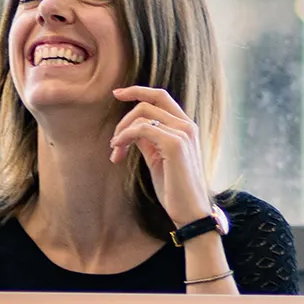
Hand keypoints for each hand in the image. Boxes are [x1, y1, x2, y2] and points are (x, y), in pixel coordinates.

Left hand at [109, 86, 210, 226]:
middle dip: (124, 118)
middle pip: (148, 102)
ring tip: (115, 151)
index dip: (138, 91)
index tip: (117, 93)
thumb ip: (148, 141)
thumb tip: (131, 130)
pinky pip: (142, 129)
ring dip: (122, 131)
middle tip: (113, 142)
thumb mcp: (157, 159)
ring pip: (142, 114)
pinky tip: (118, 150)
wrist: (190, 212)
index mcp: (185, 127)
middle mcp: (187, 125)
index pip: (161, 97)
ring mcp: (183, 133)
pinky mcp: (175, 144)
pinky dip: (125, 136)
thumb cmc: (174, 188)